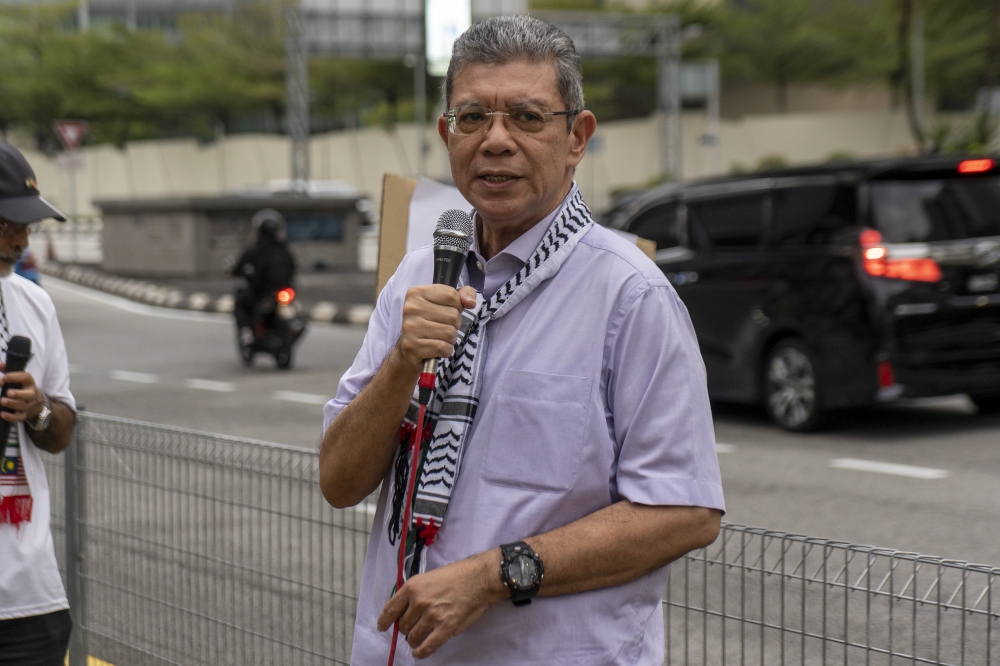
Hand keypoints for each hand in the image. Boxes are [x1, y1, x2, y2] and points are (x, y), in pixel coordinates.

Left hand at [0, 362, 43, 422]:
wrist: (35, 404)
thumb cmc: (22, 388)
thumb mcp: (18, 379)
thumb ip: (8, 370)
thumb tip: (0, 364)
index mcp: (29, 383)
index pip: (26, 377)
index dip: (16, 377)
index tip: (4, 377)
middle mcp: (31, 394)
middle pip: (29, 395)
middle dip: (19, 394)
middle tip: (8, 392)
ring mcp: (28, 405)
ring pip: (23, 406)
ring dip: (12, 404)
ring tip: (2, 401)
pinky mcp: (24, 414)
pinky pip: (19, 417)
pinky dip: (11, 417)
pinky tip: (2, 413)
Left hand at [377, 549, 504, 657]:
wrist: (479, 578)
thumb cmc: (456, 575)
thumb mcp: (428, 577)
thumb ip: (415, 593)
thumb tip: (405, 611)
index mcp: (413, 587)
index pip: (391, 609)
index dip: (384, 621)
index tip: (382, 627)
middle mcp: (419, 602)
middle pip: (403, 626)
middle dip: (406, 630)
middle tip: (413, 628)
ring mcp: (432, 615)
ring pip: (413, 637)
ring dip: (414, 641)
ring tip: (417, 640)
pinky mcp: (446, 627)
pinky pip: (428, 646)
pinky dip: (421, 652)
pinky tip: (419, 653)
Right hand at [395, 285, 477, 371]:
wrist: (408, 350)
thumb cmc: (430, 323)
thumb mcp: (446, 303)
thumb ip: (463, 294)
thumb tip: (470, 302)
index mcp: (417, 293)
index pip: (452, 295)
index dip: (457, 306)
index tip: (446, 311)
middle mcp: (411, 308)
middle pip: (453, 315)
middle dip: (454, 325)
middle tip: (442, 327)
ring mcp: (410, 327)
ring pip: (450, 333)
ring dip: (450, 339)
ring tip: (439, 338)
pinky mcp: (412, 346)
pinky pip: (443, 348)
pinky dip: (445, 351)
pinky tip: (436, 349)